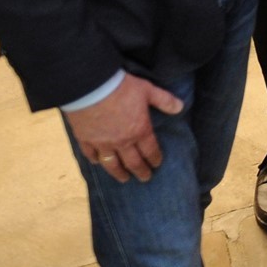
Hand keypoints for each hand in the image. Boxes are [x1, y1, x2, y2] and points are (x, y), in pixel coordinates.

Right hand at [63, 74, 183, 183]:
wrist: (91, 87)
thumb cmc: (122, 88)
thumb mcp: (148, 90)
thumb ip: (164, 100)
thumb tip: (181, 107)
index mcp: (139, 130)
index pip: (150, 150)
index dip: (155, 158)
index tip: (157, 165)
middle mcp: (122, 142)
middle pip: (133, 162)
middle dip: (140, 171)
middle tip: (145, 178)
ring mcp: (103, 143)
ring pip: (112, 164)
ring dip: (119, 173)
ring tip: (124, 179)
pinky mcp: (85, 140)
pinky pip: (91, 154)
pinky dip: (95, 160)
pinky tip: (97, 163)